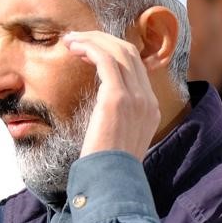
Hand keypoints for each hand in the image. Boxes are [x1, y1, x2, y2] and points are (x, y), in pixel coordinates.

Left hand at [62, 31, 160, 160]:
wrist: (110, 183)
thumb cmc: (108, 168)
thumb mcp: (119, 141)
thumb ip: (117, 121)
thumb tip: (101, 113)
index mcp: (151, 109)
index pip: (136, 67)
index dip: (112, 52)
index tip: (89, 50)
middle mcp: (148, 100)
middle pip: (130, 53)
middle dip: (102, 40)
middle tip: (77, 39)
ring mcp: (136, 98)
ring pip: (119, 51)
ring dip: (93, 40)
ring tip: (71, 40)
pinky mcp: (117, 98)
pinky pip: (106, 59)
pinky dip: (90, 47)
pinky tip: (74, 48)